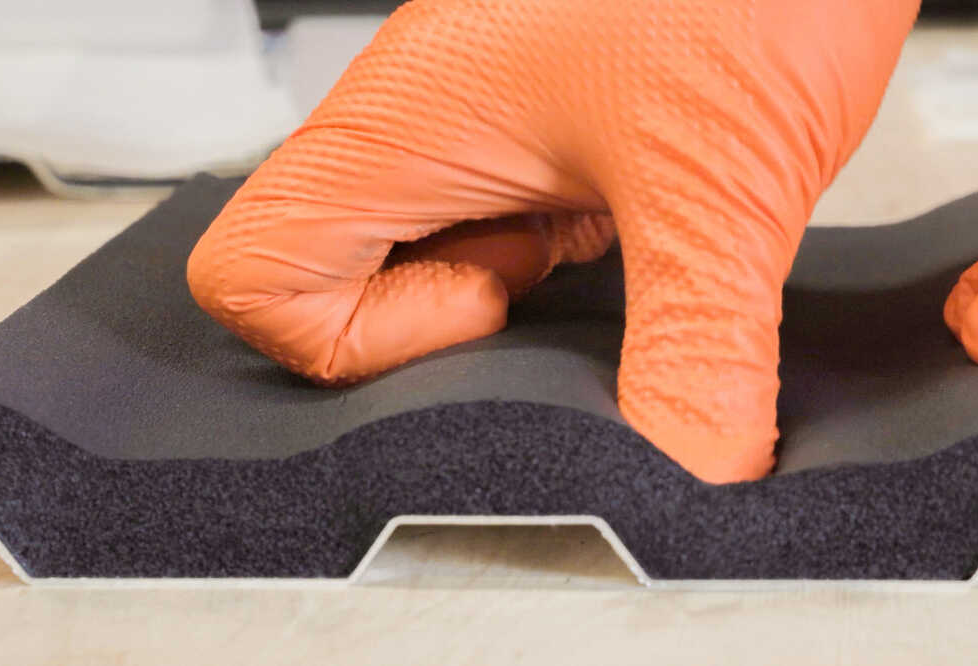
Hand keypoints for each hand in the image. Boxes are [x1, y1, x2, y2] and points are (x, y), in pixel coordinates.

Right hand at [187, 0, 918, 481]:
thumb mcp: (724, 181)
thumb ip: (698, 342)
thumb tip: (690, 468)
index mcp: (408, 117)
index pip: (252, 277)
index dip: (358, 342)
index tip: (495, 307)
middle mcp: (425, 106)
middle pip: (338, 270)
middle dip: (460, 318)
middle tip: (577, 282)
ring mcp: (487, 100)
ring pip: (433, 236)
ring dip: (527, 276)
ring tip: (632, 238)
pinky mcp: (556, 98)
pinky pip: (510, 199)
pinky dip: (575, 238)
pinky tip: (659, 218)